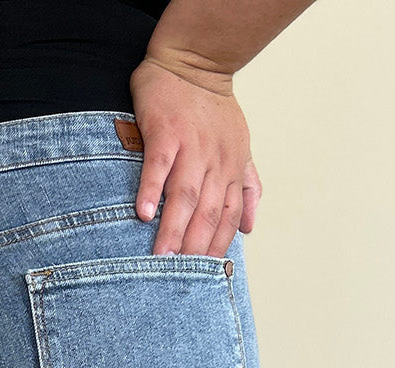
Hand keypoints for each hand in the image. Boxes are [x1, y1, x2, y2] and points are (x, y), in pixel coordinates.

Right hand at [127, 54, 262, 256]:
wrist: (193, 63)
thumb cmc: (211, 110)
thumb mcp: (240, 146)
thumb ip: (247, 187)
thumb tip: (250, 228)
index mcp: (231, 168)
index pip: (228, 217)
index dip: (217, 247)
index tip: (204, 275)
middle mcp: (215, 161)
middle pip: (207, 213)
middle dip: (194, 247)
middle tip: (178, 276)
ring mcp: (190, 147)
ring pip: (185, 196)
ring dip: (173, 229)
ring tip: (161, 257)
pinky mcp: (165, 133)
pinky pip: (159, 166)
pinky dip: (152, 190)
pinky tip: (144, 215)